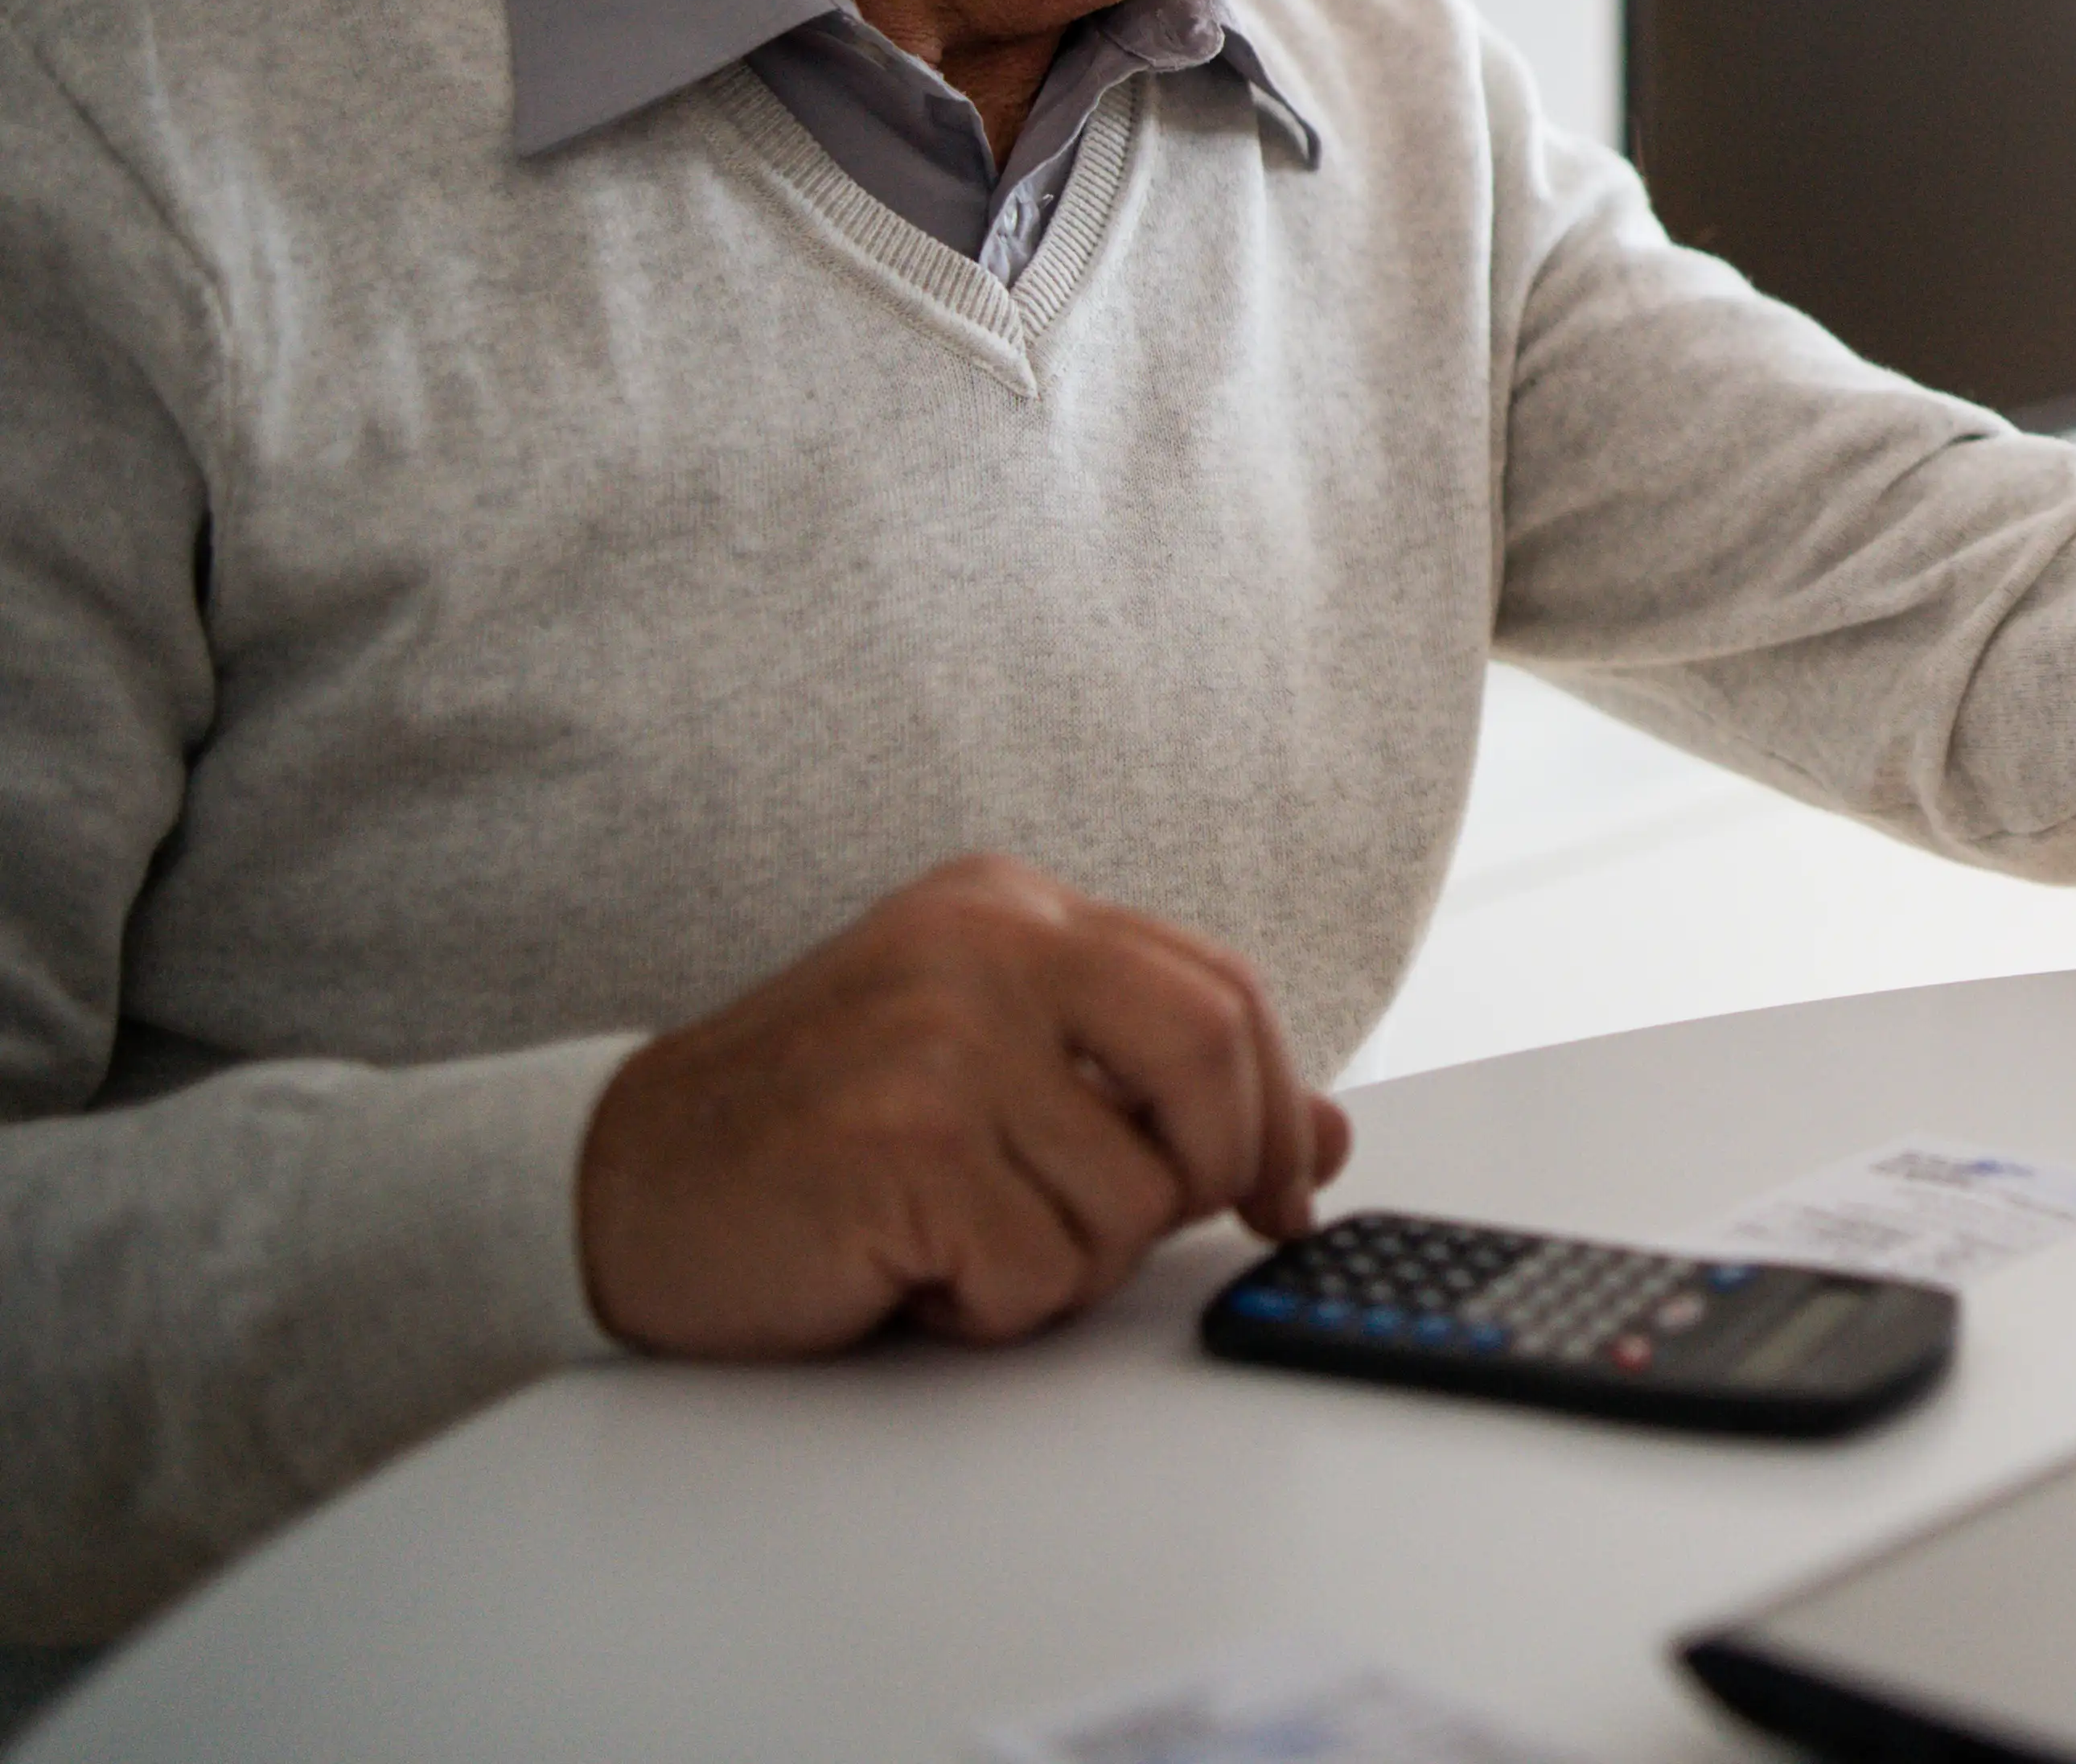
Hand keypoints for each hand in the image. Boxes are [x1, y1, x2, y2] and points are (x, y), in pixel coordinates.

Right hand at [577, 855, 1349, 1358]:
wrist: (613, 1186)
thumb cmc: (810, 1137)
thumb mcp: (994, 1071)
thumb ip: (1149, 1084)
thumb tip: (1321, 1138)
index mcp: (1012, 908)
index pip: (1223, 988)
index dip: (1279, 1102)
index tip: (1287, 1186)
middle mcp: (986, 946)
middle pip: (1214, 1057)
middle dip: (1216, 1171)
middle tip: (1150, 1228)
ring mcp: (943, 1039)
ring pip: (1132, 1198)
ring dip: (1063, 1263)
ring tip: (957, 1241)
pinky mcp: (903, 1144)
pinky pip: (1039, 1271)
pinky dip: (988, 1307)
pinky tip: (906, 1272)